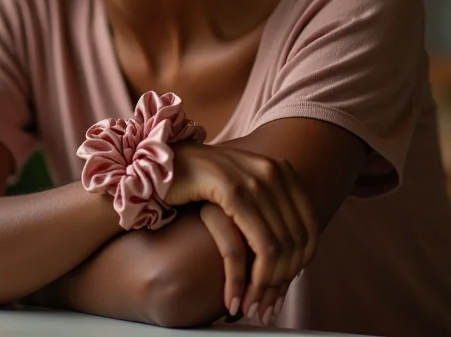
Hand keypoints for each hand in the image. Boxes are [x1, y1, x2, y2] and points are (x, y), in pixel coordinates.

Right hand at [167, 143, 317, 322]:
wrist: (162, 162)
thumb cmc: (199, 182)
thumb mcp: (241, 189)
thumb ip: (268, 209)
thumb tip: (296, 253)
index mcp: (280, 169)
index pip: (309, 227)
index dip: (300, 266)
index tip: (282, 291)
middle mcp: (273, 171)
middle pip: (295, 241)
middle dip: (282, 283)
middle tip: (265, 309)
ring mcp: (254, 179)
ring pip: (278, 249)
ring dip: (266, 287)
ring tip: (251, 308)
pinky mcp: (232, 191)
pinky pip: (257, 246)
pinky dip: (249, 279)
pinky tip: (234, 298)